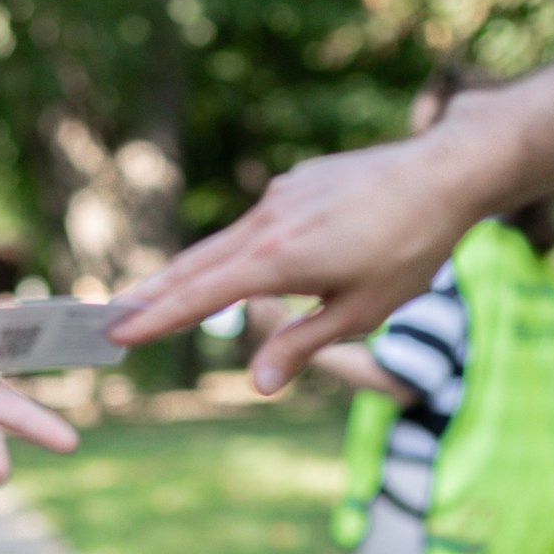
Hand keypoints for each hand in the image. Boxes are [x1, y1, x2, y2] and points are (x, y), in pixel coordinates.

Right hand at [108, 88, 527, 392]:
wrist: (444, 172)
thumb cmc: (410, 249)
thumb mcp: (360, 312)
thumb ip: (302, 345)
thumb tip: (257, 382)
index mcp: (278, 260)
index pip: (201, 295)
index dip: (156, 317)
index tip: (117, 333)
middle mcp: (267, 223)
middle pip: (195, 265)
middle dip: (152, 294)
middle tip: (109, 317)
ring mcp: (280, 198)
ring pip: (222, 243)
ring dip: (188, 272)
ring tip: (155, 295)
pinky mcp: (297, 184)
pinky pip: (254, 225)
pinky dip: (233, 249)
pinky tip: (234, 264)